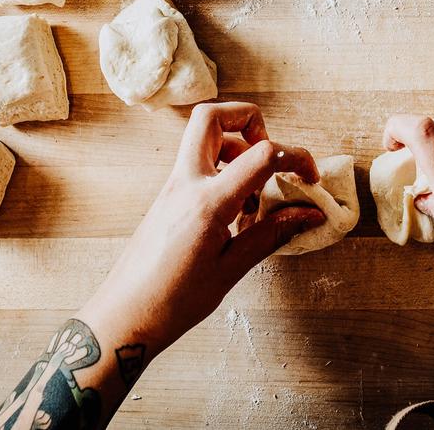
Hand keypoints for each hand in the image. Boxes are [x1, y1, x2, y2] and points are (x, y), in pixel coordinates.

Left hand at [83, 102, 325, 353]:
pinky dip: (223, 171)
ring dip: (236, 148)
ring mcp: (172, 187)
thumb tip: (310, 214)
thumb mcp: (231, 269)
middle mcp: (185, 183)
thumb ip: (272, 234)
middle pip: (212, 116)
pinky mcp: (167, 197)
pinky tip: (235, 211)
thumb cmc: (173, 301)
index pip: (261, 154)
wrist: (123, 317)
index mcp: (206, 202)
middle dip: (249, 120)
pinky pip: (198, 164)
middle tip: (269, 154)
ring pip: (203, 138)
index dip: (295, 157)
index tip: (309, 177)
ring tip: (253, 194)